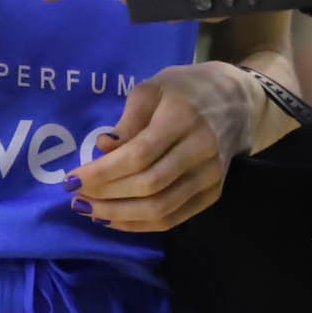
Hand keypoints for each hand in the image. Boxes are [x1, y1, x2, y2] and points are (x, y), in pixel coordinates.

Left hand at [69, 63, 258, 232]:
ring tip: (90, 211)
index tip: (72, 180)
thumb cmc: (186, 90)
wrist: (239, 102)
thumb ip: (127, 120)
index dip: (103, 172)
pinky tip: (115, 218)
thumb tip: (103, 149)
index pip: (139, 155)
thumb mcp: (153, 88)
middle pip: (149, 186)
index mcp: (183, 117)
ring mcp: (211, 175)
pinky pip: (174, 218)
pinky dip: (141, 224)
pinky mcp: (213, 193)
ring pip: (161, 208)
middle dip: (106, 196)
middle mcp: (201, 149)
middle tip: (76, 198)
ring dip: (119, 215)